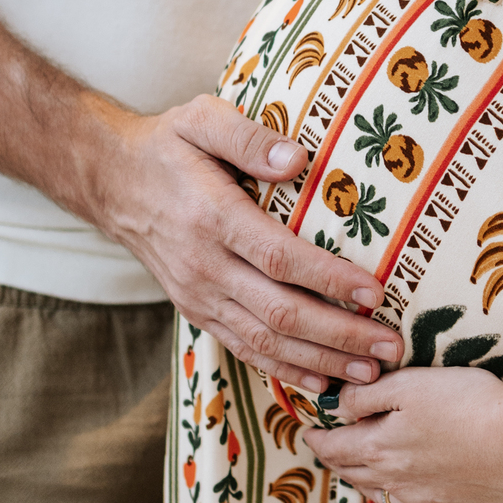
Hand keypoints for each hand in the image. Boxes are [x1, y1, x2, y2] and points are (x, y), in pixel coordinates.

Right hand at [95, 95, 402, 391]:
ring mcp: (198, 295)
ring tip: (370, 372)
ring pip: (265, 341)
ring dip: (321, 361)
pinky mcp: (197, 310)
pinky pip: (244, 348)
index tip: (375, 292)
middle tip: (390, 346)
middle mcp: (205, 266)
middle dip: (340, 335)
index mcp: (212, 218)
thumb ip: (249, 137)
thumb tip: (300, 159)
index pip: (280, 258)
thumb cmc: (167, 145)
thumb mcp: (201, 120)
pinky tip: (322, 382)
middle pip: (280, 313)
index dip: (330, 279)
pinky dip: (284, 370)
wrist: (112, 182)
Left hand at [302, 367, 502, 502]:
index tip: (306, 431)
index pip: (333, 447)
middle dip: (334, 459)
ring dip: (359, 483)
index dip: (316, 438)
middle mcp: (393, 482)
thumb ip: (367, 397)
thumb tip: (335, 408)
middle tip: (325, 448)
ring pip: (377, 496)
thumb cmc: (467, 402)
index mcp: (378, 447)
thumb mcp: (410, 384)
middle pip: (352, 473)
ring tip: (353, 471)